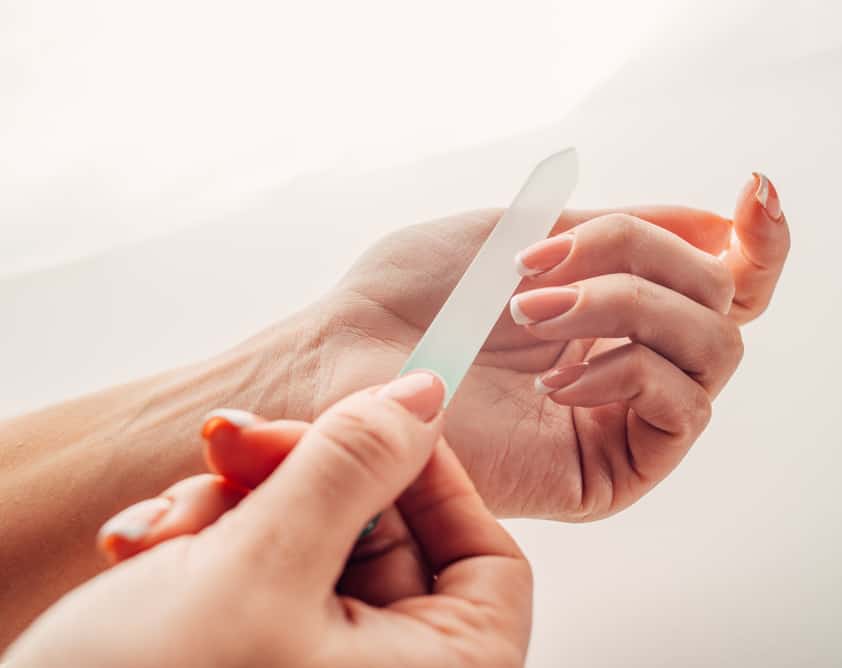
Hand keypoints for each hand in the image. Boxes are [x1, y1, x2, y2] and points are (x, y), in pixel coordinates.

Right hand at [4, 373, 531, 667]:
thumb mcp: (261, 570)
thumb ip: (351, 469)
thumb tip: (421, 400)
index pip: (487, 558)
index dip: (433, 477)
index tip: (375, 420)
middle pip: (387, 536)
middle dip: (298, 480)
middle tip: (233, 443)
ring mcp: (316, 667)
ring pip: (311, 542)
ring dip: (233, 509)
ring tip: (164, 531)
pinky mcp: (255, 657)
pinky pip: (258, 573)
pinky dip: (204, 547)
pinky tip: (142, 552)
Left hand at [268, 174, 789, 519]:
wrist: (349, 358)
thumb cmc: (420, 294)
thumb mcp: (532, 230)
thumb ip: (630, 230)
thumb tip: (723, 228)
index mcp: (617, 311)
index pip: (723, 284)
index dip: (759, 240)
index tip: (754, 192)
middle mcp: (632, 363)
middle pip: (722, 301)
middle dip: (640, 258)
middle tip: (544, 263)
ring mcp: (625, 419)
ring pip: (714, 345)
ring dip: (628, 305)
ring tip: (535, 311)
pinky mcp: (612, 471)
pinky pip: (684, 406)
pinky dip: (629, 370)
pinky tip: (556, 380)